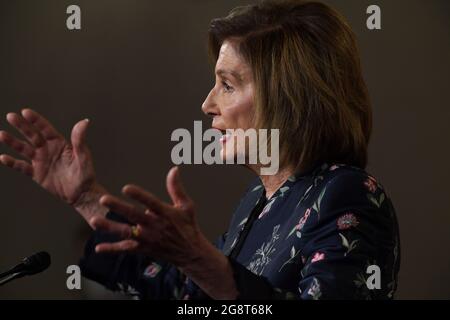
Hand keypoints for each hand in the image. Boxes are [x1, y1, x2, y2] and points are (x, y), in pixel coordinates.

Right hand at [0, 108, 107, 223]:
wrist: (81, 193)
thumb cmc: (85, 174)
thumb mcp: (83, 156)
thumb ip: (80, 140)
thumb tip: (84, 121)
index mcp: (59, 143)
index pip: (45, 129)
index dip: (36, 120)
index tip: (25, 112)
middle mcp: (48, 150)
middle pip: (32, 135)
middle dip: (21, 126)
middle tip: (10, 116)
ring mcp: (41, 161)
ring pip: (24, 149)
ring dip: (13, 142)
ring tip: (1, 134)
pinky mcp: (37, 173)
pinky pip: (22, 167)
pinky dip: (12, 162)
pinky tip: (3, 157)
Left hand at [91, 166, 238, 298]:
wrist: (189, 252)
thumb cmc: (187, 226)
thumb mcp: (186, 206)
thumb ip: (177, 188)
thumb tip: (174, 169)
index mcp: (164, 213)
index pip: (150, 202)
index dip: (138, 195)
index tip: (126, 188)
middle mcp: (154, 225)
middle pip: (133, 215)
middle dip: (118, 207)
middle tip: (103, 199)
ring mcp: (147, 238)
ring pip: (125, 232)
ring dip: (109, 227)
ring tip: (94, 221)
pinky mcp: (143, 248)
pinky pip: (125, 249)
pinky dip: (112, 249)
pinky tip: (98, 248)